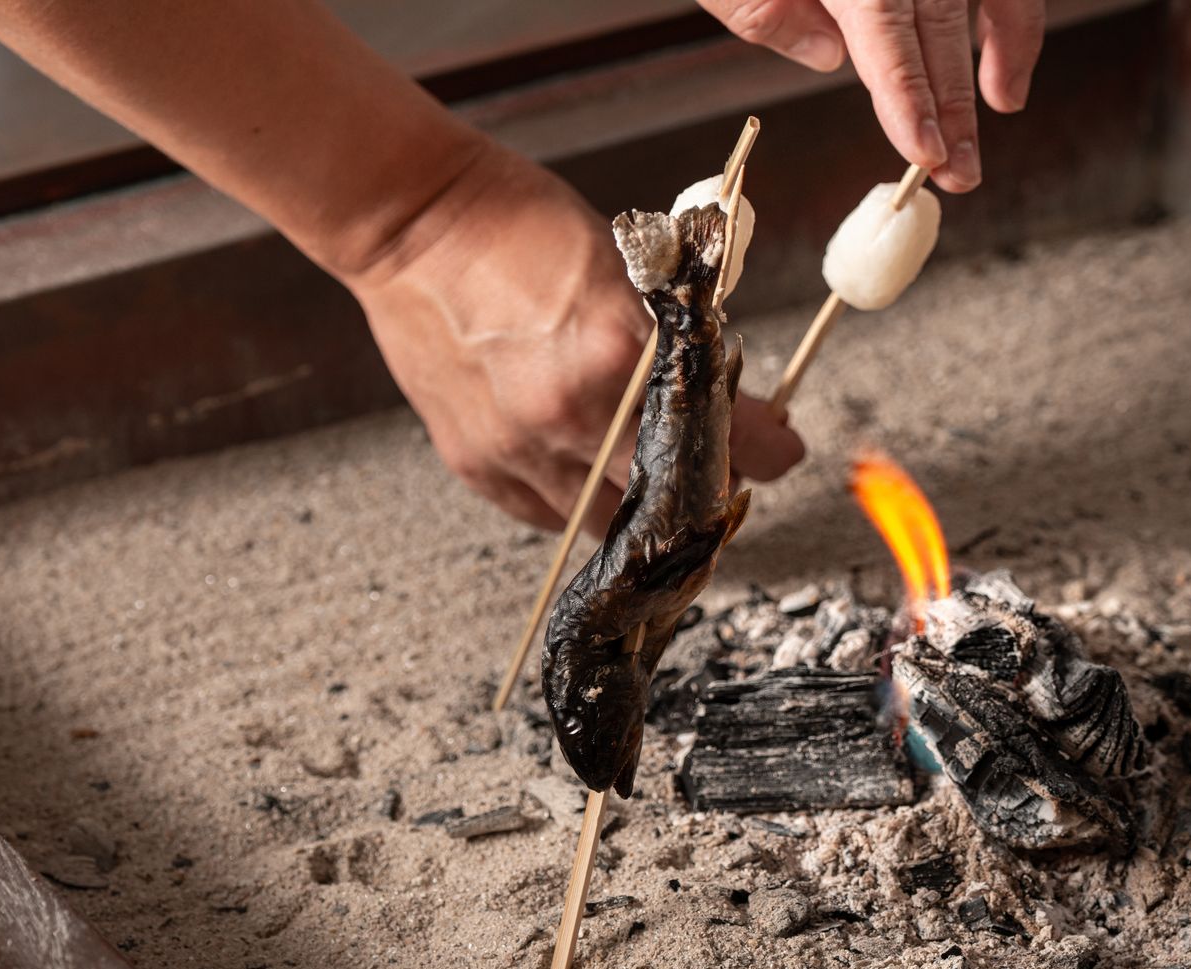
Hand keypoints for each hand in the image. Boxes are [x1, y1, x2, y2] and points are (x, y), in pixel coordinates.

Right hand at [349, 144, 804, 532]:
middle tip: (723, 469)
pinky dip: (580, 503)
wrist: (410, 222)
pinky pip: (548, 517)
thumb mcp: (628, 263)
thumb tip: (731, 390)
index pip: (721, 432)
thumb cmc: (519, 224)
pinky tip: (592, 471)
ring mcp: (519, 447)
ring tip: (657, 475)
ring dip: (644, 506)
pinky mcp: (476, 463)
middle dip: (709, 487)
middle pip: (673, 496)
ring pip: (610, 522)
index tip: (780, 449)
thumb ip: (678, 333)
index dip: (764, 448)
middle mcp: (571, 413)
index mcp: (619, 351)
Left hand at [697, 0, 1044, 191]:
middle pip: (939, 19)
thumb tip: (825, 57)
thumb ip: (759, 6)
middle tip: (959, 170)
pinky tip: (1002, 40)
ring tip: (1001, 108)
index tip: (923, 149)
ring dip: (999, 47)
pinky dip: (1006, 0)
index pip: (886, 30)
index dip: (910, 96)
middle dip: (953, 102)